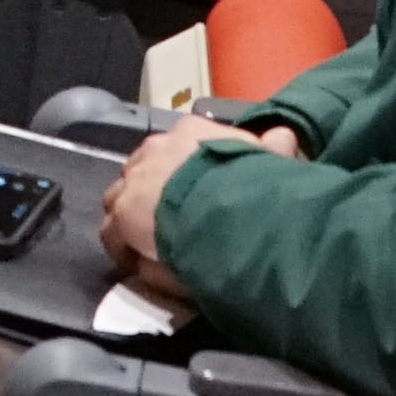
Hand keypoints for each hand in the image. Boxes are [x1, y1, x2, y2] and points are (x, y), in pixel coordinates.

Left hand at [100, 121, 300, 303]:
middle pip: (145, 169)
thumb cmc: (253, 182)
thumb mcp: (272, 161)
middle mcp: (157, 148)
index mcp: (192, 132)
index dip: (182, 170)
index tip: (192, 189)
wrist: (226, 203)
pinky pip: (112, 231)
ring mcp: (134, 179)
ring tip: (148, 240)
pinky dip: (123, 246)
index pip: (179, 145)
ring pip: (121, 195)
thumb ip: (274, 150)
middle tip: (168, 218)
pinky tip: (136, 262)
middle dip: (151, 191)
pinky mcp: (123, 212)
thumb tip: (283, 136)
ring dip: (132, 216)